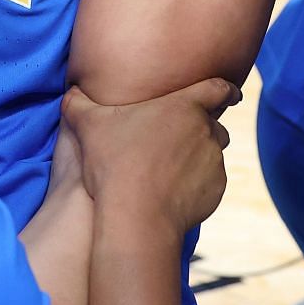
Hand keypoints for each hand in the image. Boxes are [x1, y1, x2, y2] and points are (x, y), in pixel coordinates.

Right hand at [61, 78, 234, 232]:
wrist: (137, 215)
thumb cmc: (114, 164)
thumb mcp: (89, 126)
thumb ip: (78, 104)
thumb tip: (70, 92)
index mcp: (184, 107)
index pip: (218, 89)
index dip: (227, 90)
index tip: (233, 94)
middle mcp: (206, 131)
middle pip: (213, 125)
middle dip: (200, 129)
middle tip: (176, 140)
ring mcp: (213, 162)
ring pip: (211, 154)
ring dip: (197, 157)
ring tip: (170, 169)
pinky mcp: (215, 189)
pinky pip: (209, 181)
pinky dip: (195, 183)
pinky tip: (171, 192)